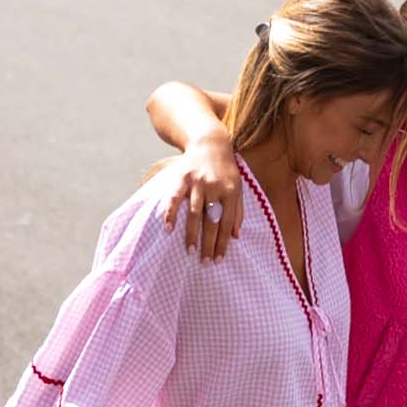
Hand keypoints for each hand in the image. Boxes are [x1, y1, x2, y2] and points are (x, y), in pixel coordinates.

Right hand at [165, 129, 247, 264]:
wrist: (210, 143)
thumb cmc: (226, 170)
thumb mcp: (238, 188)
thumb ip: (238, 211)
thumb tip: (235, 236)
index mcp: (231, 192)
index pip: (227, 223)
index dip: (222, 242)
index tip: (218, 259)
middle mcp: (215, 188)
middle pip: (211, 221)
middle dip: (208, 244)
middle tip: (204, 262)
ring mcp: (197, 182)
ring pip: (194, 213)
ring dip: (192, 234)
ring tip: (190, 251)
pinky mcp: (182, 177)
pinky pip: (175, 198)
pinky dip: (171, 213)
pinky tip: (168, 229)